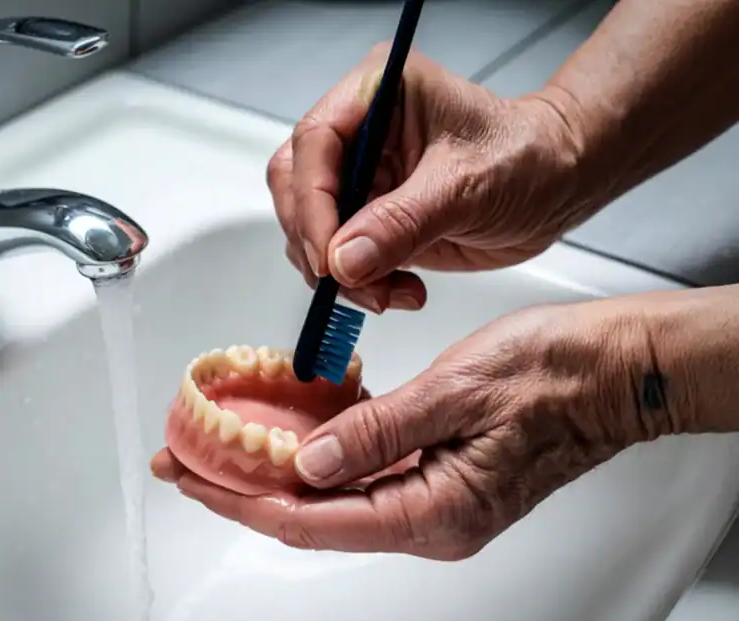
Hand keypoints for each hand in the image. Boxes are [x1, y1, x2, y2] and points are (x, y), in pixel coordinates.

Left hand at [152, 299, 673, 558]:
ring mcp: (431, 499)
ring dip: (272, 471)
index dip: (243, 500)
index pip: (311, 521)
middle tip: (185, 462)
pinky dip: (315, 455)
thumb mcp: (455, 393)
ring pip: (330, 497)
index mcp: (434, 513)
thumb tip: (306, 463)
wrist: (610, 370)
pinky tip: (285, 431)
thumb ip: (377, 432)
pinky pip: (360, 474)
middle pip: (311, 516)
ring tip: (218, 446)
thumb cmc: (553, 375)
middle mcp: (428, 520)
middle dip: (243, 489)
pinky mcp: (434, 473)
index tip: (194, 478)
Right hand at [268, 45, 587, 313]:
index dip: (312, 201)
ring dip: (338, 272)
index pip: (315, 142)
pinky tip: (397, 291)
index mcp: (377, 93)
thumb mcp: (466, 187)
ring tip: (386, 293)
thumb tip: (343, 260)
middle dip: (316, 241)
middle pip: (297, 185)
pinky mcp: (368, 216)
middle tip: (346, 280)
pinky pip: (338, 256)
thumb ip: (400, 223)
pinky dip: (358, 283)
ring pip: (309, 227)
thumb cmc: (527, 156)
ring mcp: (361, 175)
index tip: (327, 254)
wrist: (558, 184)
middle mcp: (359, 131)